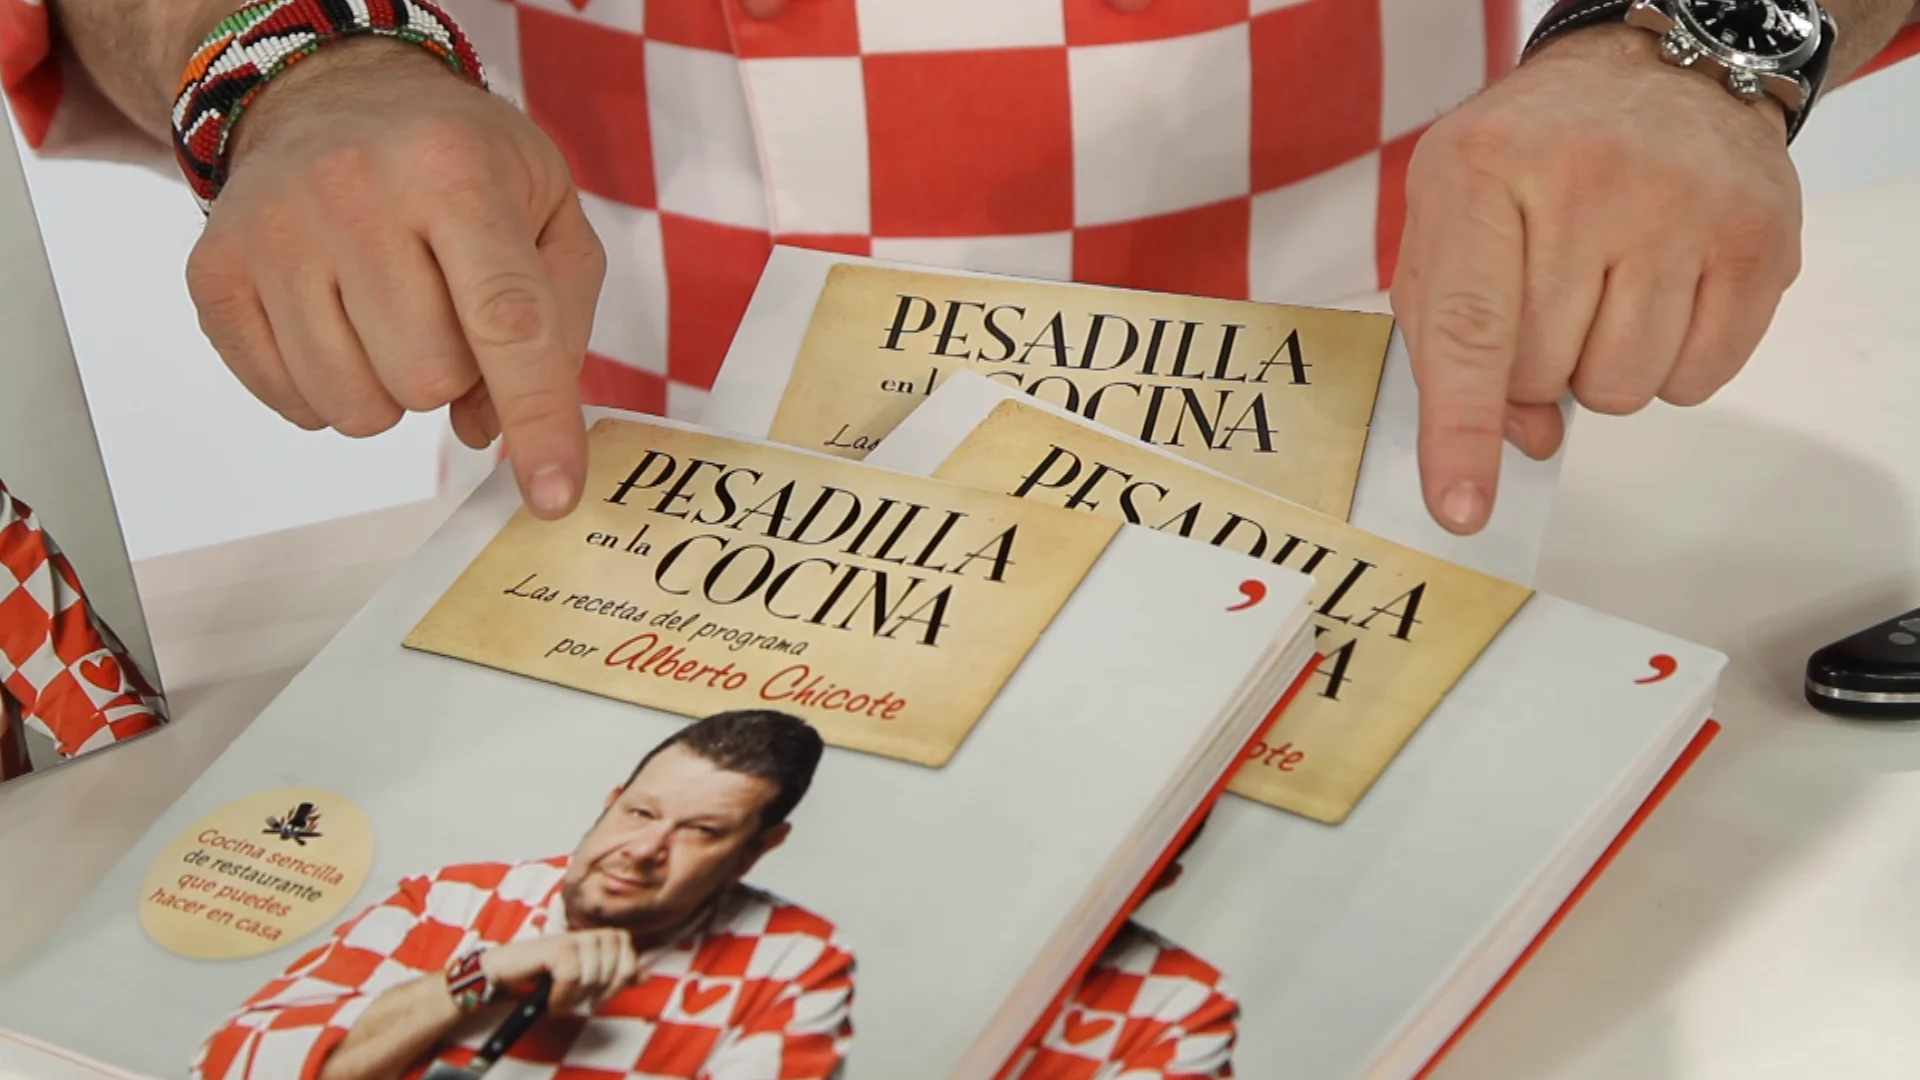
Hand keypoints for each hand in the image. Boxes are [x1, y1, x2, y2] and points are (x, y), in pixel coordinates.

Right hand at [184, 38, 605, 519]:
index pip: (505, 320)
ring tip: (392, 314)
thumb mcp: (548, 208)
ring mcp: (272, 232)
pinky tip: (340, 322)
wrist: (333, 93)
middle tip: (445, 310)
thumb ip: (557, 322)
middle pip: (428, 377)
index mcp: (454, 170)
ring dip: (392, 389)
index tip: (555, 497)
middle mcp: (353, 191)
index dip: (538, 419)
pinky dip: (331, 390)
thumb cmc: (460, 164)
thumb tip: (491, 429)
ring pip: (357, 406)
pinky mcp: (214, 272)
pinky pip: (292, 403)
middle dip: (455, 372)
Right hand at [478, 930, 639, 1012]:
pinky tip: (551, 1000)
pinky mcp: (557, 946)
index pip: (630, 956)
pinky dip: (561, 996)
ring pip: (594, 976)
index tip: (600, 998)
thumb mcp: (585, 978)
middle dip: (596, 993)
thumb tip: (646, 976)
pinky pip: (572, 978)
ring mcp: (574, 938)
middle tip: (574, 1000)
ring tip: (559, 999)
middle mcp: (591, 934)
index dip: (620, 980)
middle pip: (615, 969)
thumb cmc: (544, 975)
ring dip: (575, 998)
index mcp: (602, 939)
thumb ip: (614, 976)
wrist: (506, 973)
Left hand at [1390, 24, 1801, 533]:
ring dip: (1603, 367)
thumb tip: (1521, 440)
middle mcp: (1587, 184)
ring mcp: (1683, 208)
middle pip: (1546, 374)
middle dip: (1535, 365)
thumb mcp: (1447, 220)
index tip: (1461, 509)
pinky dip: (1671, 363)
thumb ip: (1448, 339)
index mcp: (1482, 173)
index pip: (1470, 331)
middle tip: (1549, 293)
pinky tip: (1662, 292)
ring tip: (1608, 286)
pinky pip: (1699, 379)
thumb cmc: (1530, 160)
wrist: (1658, 74)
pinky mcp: (1759, 240)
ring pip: (1623, 388)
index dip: (1462, 432)